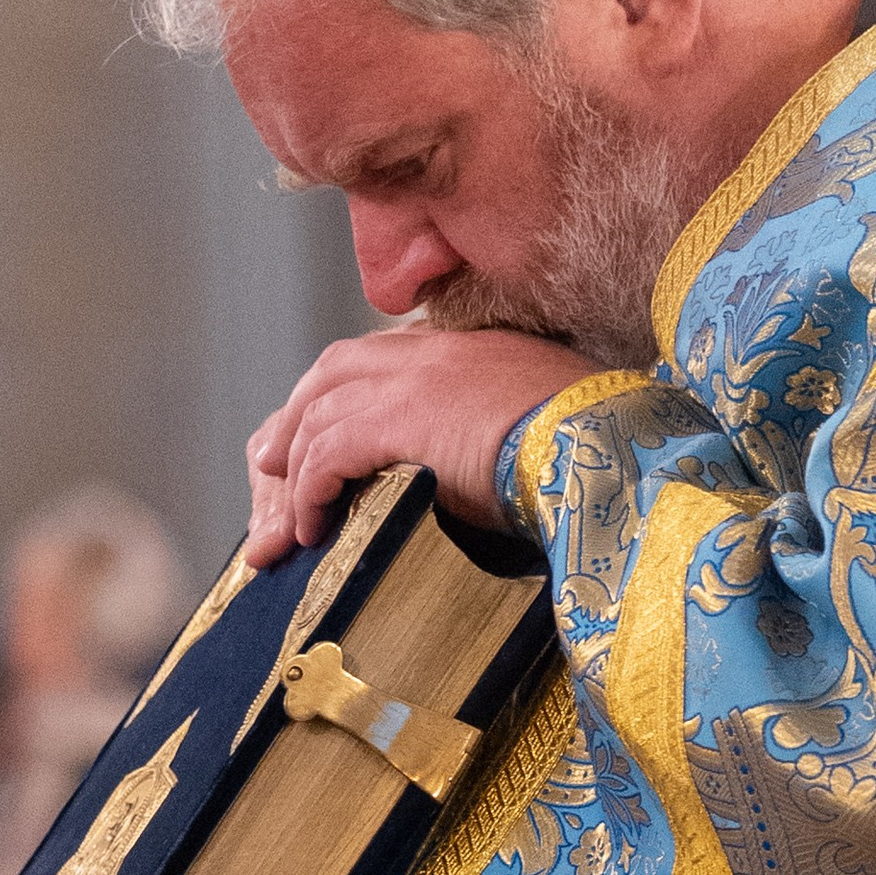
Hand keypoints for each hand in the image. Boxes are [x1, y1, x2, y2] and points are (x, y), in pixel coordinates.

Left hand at [244, 328, 600, 563]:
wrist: (607, 443)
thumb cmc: (595, 446)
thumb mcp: (543, 424)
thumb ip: (500, 430)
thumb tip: (489, 469)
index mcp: (466, 347)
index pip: (378, 357)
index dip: (338, 395)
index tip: (318, 429)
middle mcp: (429, 352)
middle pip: (331, 375)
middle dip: (294, 421)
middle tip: (268, 465)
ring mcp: (410, 379)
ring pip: (317, 416)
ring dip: (294, 472)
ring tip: (289, 523)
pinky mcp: (395, 419)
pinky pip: (324, 454)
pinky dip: (308, 491)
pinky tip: (312, 527)